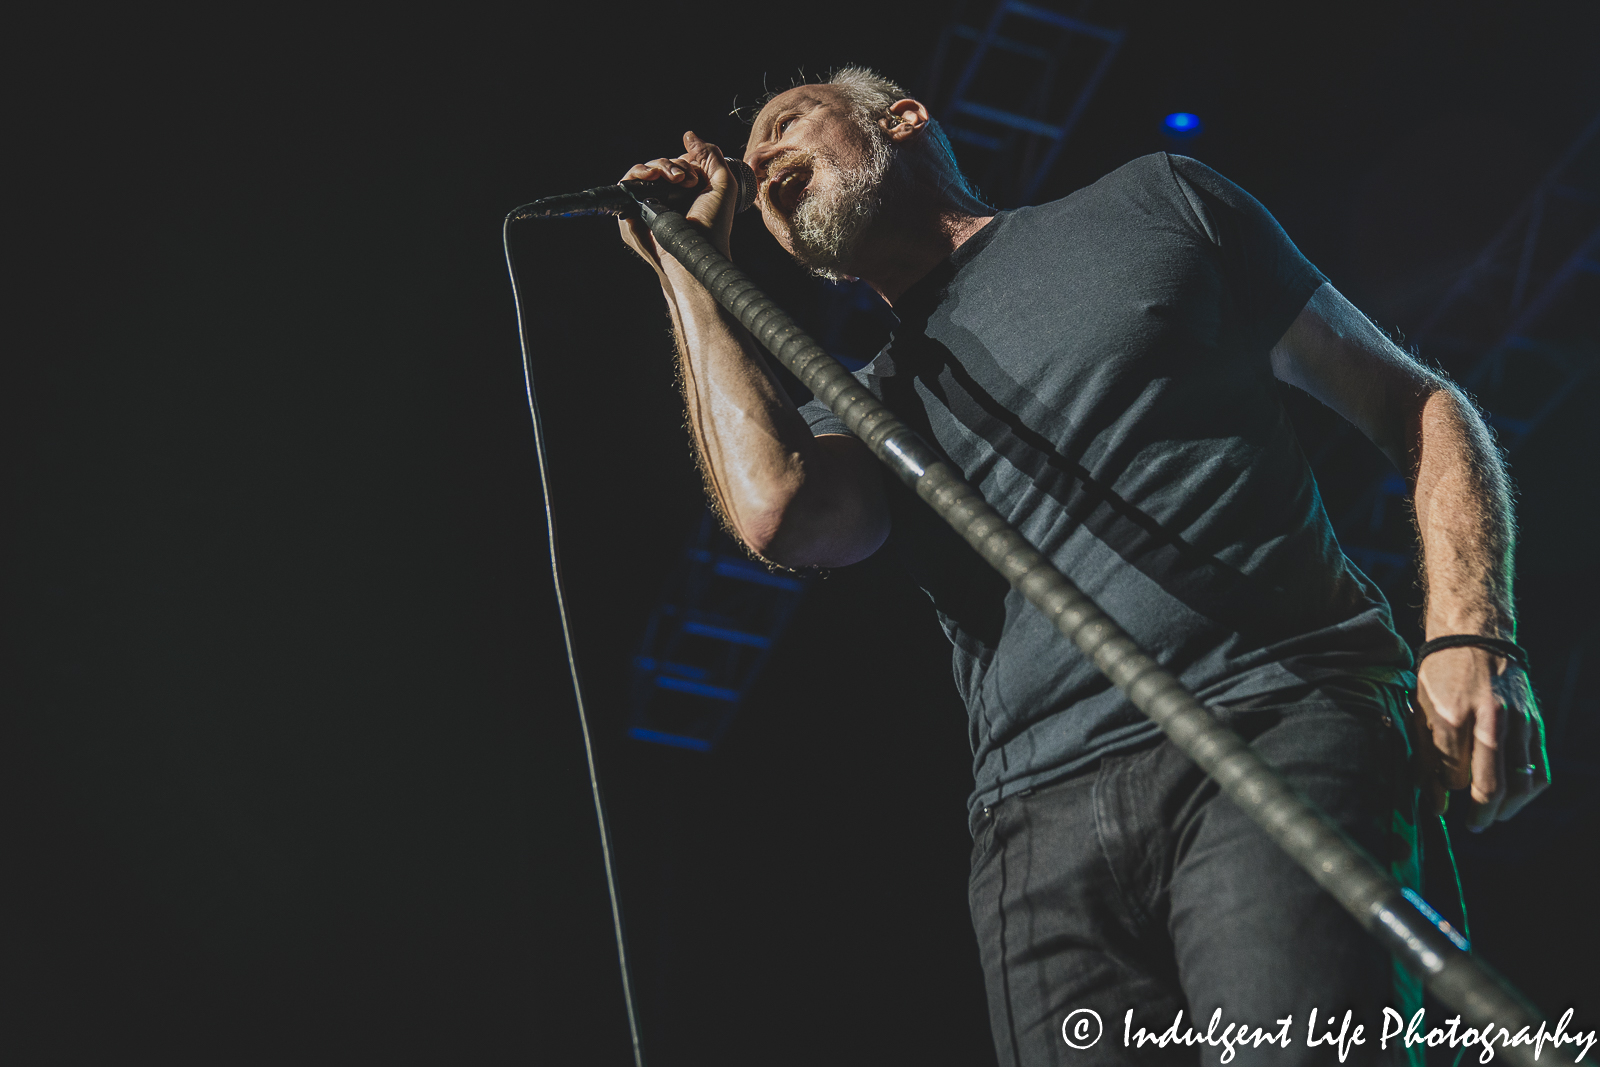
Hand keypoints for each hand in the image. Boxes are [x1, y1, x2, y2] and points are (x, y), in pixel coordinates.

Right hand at [617, 131, 740, 274]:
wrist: (695, 250)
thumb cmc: (713, 224)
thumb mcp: (723, 184)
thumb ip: (710, 155)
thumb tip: (688, 135)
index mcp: (688, 190)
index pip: (678, 163)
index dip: (685, 163)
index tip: (695, 178)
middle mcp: (668, 196)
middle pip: (661, 164)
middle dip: (673, 165)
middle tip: (685, 179)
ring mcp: (650, 202)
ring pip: (645, 170)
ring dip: (658, 166)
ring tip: (672, 178)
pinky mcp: (633, 210)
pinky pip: (628, 182)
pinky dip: (636, 173)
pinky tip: (650, 175)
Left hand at [1412, 646, 1549, 828]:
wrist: (1474, 637)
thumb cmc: (1440, 676)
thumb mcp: (1420, 712)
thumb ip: (1425, 758)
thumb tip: (1436, 804)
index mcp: (1451, 716)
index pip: (1452, 775)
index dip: (1446, 792)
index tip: (1441, 796)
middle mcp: (1488, 720)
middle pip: (1490, 786)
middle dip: (1480, 814)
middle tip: (1473, 825)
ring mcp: (1516, 721)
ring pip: (1520, 783)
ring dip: (1508, 809)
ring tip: (1493, 817)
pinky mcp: (1535, 723)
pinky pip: (1538, 769)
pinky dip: (1528, 791)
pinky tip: (1514, 799)